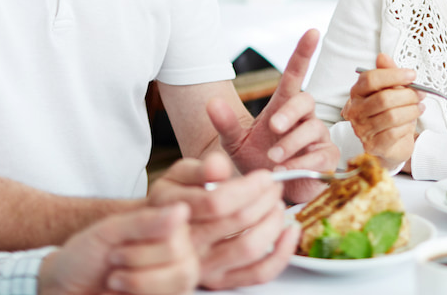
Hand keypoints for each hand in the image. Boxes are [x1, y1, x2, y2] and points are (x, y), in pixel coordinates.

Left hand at [37, 203, 198, 294]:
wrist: (64, 287)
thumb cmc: (83, 257)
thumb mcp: (108, 233)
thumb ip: (144, 222)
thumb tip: (182, 210)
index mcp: (168, 231)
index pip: (179, 242)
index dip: (145, 251)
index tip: (116, 250)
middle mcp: (178, 256)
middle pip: (184, 269)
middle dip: (140, 272)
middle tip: (114, 267)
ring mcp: (174, 283)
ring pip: (178, 289)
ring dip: (139, 288)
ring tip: (114, 283)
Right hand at [147, 153, 298, 288]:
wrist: (157, 236)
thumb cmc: (174, 201)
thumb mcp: (178, 176)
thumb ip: (200, 168)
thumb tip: (219, 165)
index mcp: (178, 212)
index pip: (219, 201)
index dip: (249, 187)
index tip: (264, 176)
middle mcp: (189, 244)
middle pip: (238, 221)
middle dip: (265, 198)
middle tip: (274, 185)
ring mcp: (205, 266)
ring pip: (250, 247)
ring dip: (274, 222)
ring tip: (277, 204)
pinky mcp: (221, 281)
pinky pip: (258, 274)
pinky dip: (281, 253)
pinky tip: (289, 231)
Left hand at [207, 29, 339, 203]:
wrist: (266, 193)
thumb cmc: (254, 161)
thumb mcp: (234, 142)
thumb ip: (224, 123)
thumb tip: (211, 101)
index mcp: (282, 106)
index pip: (295, 74)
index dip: (304, 53)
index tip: (312, 32)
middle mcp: (303, 117)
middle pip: (305, 99)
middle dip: (290, 112)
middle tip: (273, 127)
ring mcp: (317, 137)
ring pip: (313, 128)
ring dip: (291, 143)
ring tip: (273, 160)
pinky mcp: (326, 158)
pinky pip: (321, 155)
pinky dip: (303, 163)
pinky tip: (287, 172)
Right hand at [340, 53, 423, 170]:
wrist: (392, 143)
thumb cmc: (391, 112)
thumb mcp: (392, 90)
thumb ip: (388, 73)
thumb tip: (382, 56)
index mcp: (357, 92)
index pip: (370, 79)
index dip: (393, 75)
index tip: (412, 75)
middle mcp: (355, 110)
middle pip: (383, 98)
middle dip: (407, 95)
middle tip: (421, 94)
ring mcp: (362, 129)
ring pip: (391, 116)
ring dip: (411, 111)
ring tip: (420, 108)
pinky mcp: (372, 145)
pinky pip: (394, 133)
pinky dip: (407, 126)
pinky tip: (411, 123)